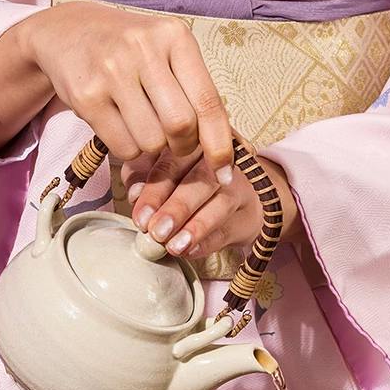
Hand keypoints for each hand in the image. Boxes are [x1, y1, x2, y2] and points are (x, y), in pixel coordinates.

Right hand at [8, 0, 234, 180]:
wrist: (70, 32)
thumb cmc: (130, 50)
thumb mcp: (166, 53)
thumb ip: (195, 90)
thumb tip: (225, 148)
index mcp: (174, 37)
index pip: (208, 101)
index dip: (219, 144)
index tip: (224, 171)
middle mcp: (144, 49)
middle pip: (180, 126)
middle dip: (182, 147)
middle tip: (174, 144)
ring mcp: (112, 72)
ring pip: (151, 141)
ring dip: (151, 148)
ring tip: (142, 126)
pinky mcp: (87, 96)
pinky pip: (122, 147)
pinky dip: (128, 149)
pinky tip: (121, 127)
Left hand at [122, 149, 299, 258]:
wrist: (240, 195)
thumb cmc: (191, 179)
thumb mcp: (162, 170)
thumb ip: (143, 176)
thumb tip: (133, 194)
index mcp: (196, 139)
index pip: (175, 159)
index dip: (155, 188)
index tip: (140, 216)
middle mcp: (223, 156)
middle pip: (200, 179)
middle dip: (175, 208)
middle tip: (155, 231)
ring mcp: (243, 183)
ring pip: (220, 202)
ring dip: (195, 227)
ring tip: (173, 246)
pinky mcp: (255, 211)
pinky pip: (231, 226)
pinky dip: (208, 241)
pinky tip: (190, 250)